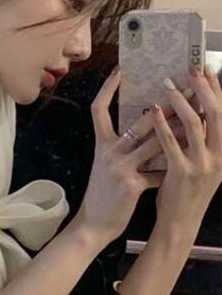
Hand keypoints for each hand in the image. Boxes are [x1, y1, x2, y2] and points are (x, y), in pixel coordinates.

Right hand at [76, 66, 175, 243]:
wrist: (94, 223)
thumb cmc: (103, 194)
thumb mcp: (107, 166)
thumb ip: (125, 148)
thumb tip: (149, 128)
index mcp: (101, 145)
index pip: (98, 110)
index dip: (107, 89)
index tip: (120, 70)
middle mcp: (108, 152)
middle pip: (140, 122)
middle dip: (167, 107)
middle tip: (187, 90)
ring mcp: (120, 168)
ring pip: (157, 143)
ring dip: (181, 133)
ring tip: (200, 122)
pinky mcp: (131, 185)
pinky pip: (160, 172)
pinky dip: (174, 170)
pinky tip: (189, 168)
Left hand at [149, 63, 221, 230]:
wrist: (179, 224)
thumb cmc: (184, 193)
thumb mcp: (201, 165)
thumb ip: (201, 143)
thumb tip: (193, 116)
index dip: (218, 90)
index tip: (209, 70)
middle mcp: (219, 156)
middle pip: (216, 114)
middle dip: (204, 88)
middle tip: (191, 68)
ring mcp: (202, 165)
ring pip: (195, 125)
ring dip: (181, 102)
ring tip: (168, 84)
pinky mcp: (182, 173)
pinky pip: (172, 144)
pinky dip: (163, 125)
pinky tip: (153, 111)